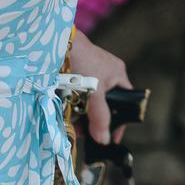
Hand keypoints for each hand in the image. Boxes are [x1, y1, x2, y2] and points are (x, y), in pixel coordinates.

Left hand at [67, 30, 131, 145]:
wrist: (58, 44)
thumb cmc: (82, 63)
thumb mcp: (94, 93)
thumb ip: (100, 116)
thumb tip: (104, 140)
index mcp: (118, 75)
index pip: (126, 104)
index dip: (121, 121)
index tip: (112, 138)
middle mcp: (107, 75)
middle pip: (106, 106)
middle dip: (97, 121)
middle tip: (88, 135)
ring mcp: (91, 76)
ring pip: (91, 103)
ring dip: (84, 116)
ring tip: (75, 129)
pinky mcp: (76, 76)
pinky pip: (78, 97)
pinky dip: (75, 107)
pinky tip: (68, 116)